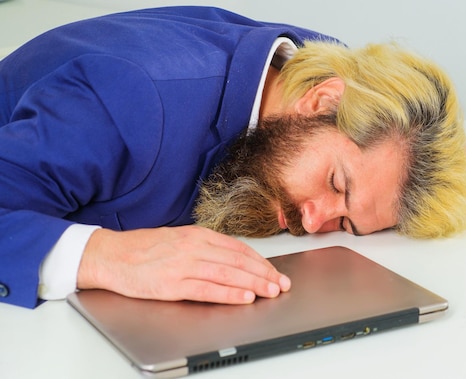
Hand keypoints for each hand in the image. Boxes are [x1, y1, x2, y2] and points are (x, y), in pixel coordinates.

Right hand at [77, 226, 290, 303]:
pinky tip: (244, 297)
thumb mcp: (179, 240)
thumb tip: (234, 261)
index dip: (261, 261)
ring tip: (271, 292)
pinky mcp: (171, 283)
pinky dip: (229, 293)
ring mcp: (183, 264)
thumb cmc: (143, 249)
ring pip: (228, 274)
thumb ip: (205, 248)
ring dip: (254, 284)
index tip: (275, 272)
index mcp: (197, 235)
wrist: (109, 255)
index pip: (238, 248)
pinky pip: (207, 289)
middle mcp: (194, 247)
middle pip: (238, 260)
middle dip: (264, 274)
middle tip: (282, 284)